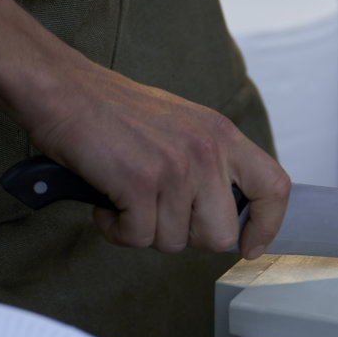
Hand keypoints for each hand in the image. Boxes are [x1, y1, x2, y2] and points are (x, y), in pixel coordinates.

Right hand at [29, 59, 289, 258]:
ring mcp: (176, 167)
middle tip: (157, 215)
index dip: (266, 226)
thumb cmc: (115, 113)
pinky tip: (107, 203)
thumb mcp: (184, 127)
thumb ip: (211, 164)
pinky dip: (117, 230)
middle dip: (187, 237)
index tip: (250, 246)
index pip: (274, 187)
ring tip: (126, 199)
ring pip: (175, 241)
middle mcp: (207, 150)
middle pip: (220, 234)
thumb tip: (224, 213)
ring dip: (145, 231)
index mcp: (223, 136)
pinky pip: (138, 238)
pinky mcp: (141, 182)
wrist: (63, 90)